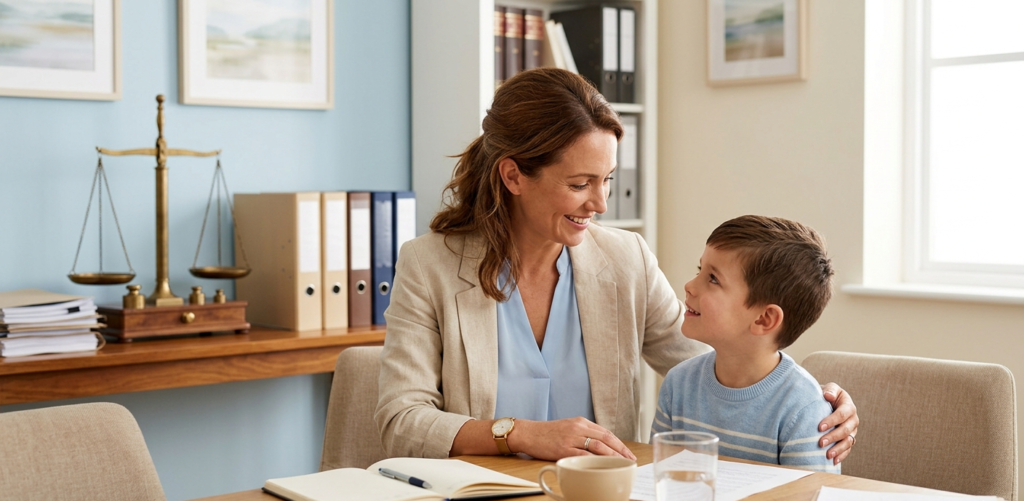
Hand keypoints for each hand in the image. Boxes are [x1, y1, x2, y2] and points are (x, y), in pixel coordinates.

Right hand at [506, 417, 636, 461]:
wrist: (528, 433)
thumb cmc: (547, 433)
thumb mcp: (568, 428)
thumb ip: (583, 434)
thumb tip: (600, 447)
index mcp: (581, 422)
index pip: (606, 432)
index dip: (619, 443)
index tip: (628, 453)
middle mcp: (578, 427)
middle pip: (605, 438)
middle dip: (620, 450)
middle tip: (630, 460)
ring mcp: (571, 438)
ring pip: (598, 446)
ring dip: (612, 456)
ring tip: (620, 464)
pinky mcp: (563, 448)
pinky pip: (583, 454)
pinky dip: (595, 461)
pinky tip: (602, 466)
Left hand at [819, 382, 858, 464]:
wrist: (826, 402)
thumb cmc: (826, 395)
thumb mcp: (829, 388)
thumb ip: (830, 390)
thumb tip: (828, 395)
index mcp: (848, 406)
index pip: (842, 414)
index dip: (832, 421)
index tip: (819, 427)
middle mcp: (853, 419)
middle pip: (846, 430)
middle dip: (833, 437)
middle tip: (820, 442)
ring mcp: (852, 431)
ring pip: (848, 441)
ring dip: (838, 449)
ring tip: (827, 455)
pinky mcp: (849, 439)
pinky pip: (848, 449)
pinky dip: (842, 455)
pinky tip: (834, 461)